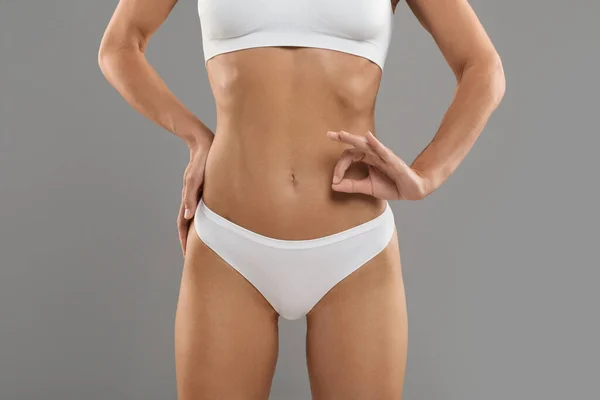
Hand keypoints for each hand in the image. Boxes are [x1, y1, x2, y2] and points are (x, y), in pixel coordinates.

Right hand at [178, 140, 211, 255]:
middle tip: (197, 258)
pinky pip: (207, 210)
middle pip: (190, 225)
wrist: (204, 144)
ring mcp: (200, 196)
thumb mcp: (194, 178)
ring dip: (200, 233)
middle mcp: (193, 200)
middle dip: (192, 242)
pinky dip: (208, 221)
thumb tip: (187, 215)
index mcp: (188, 200)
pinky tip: (216, 227)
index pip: (184, 226)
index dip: (185, 241)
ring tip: (206, 248)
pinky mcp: (208, 191)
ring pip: (198, 219)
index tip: (187, 256)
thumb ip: (190, 196)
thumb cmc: (200, 161)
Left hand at [327, 130, 430, 200]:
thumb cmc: (391, 186)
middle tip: (329, 134)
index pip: (349, 156)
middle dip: (343, 139)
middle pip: (356, 145)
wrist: (411, 190)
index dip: (340, 167)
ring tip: (342, 134)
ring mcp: (384, 156)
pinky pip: (383, 151)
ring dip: (354, 139)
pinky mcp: (394, 161)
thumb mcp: (367, 187)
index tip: (335, 180)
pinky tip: (369, 138)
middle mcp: (374, 154)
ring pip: (367, 145)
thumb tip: (333, 185)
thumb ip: (351, 185)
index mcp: (367, 159)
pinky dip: (376, 144)